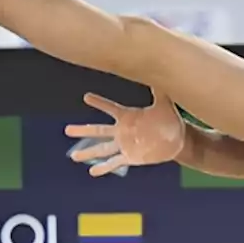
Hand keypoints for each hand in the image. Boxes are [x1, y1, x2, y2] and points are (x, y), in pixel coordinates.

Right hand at [64, 92, 186, 174]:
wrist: (177, 141)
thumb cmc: (170, 121)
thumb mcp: (165, 104)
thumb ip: (160, 90)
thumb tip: (160, 71)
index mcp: (128, 116)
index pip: (110, 108)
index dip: (99, 103)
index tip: (86, 97)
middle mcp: (122, 131)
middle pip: (98, 130)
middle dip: (82, 130)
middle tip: (66, 130)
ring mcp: (125, 145)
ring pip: (102, 149)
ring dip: (88, 152)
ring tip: (73, 157)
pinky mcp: (130, 158)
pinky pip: (114, 163)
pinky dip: (104, 168)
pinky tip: (92, 172)